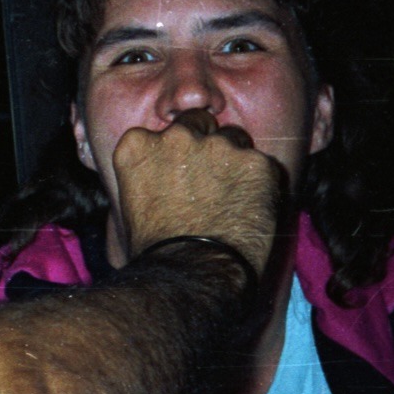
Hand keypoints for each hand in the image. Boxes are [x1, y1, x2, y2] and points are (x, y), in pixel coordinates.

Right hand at [108, 108, 277, 275]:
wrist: (194, 271)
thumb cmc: (157, 250)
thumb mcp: (130, 205)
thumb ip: (147, 175)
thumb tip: (160, 180)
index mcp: (138, 145)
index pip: (159, 134)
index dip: (172, 152)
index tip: (177, 171)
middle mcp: (176, 136)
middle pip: (198, 123)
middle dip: (204, 142)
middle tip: (209, 178)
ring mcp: (218, 146)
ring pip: (234, 140)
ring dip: (234, 162)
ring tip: (233, 199)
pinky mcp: (256, 162)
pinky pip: (262, 165)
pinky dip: (260, 183)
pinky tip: (251, 210)